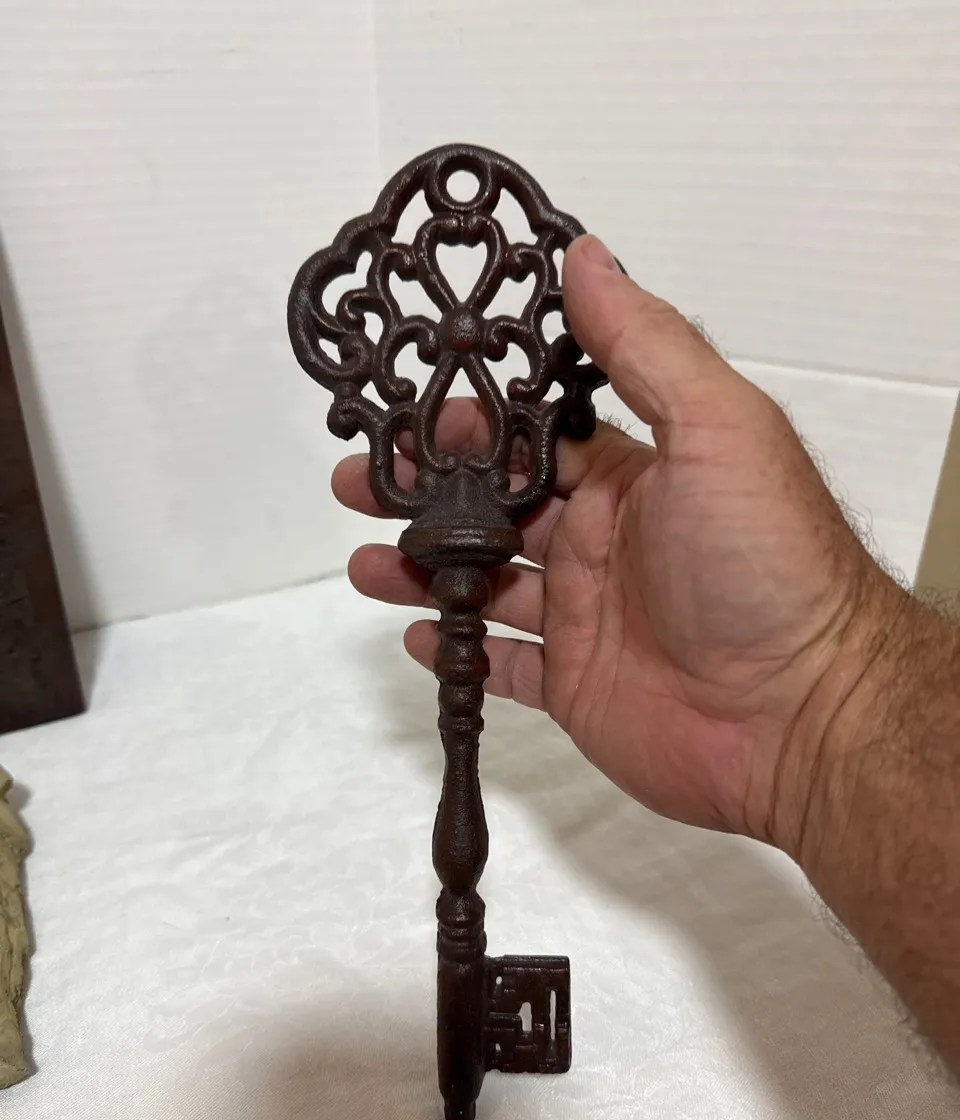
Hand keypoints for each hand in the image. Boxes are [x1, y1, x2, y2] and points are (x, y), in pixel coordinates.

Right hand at [333, 235, 890, 851]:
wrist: (800, 714)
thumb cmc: (767, 565)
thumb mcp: (715, 430)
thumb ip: (645, 346)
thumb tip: (588, 254)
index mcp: (631, 474)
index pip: (531, 435)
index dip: (468, 422)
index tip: (404, 411)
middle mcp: (602, 538)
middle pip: (493, 506)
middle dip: (424, 493)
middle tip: (359, 485)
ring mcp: (584, 614)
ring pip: (485, 584)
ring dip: (424, 569)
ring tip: (367, 562)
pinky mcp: (575, 685)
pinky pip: (503, 666)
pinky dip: (459, 654)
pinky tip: (417, 638)